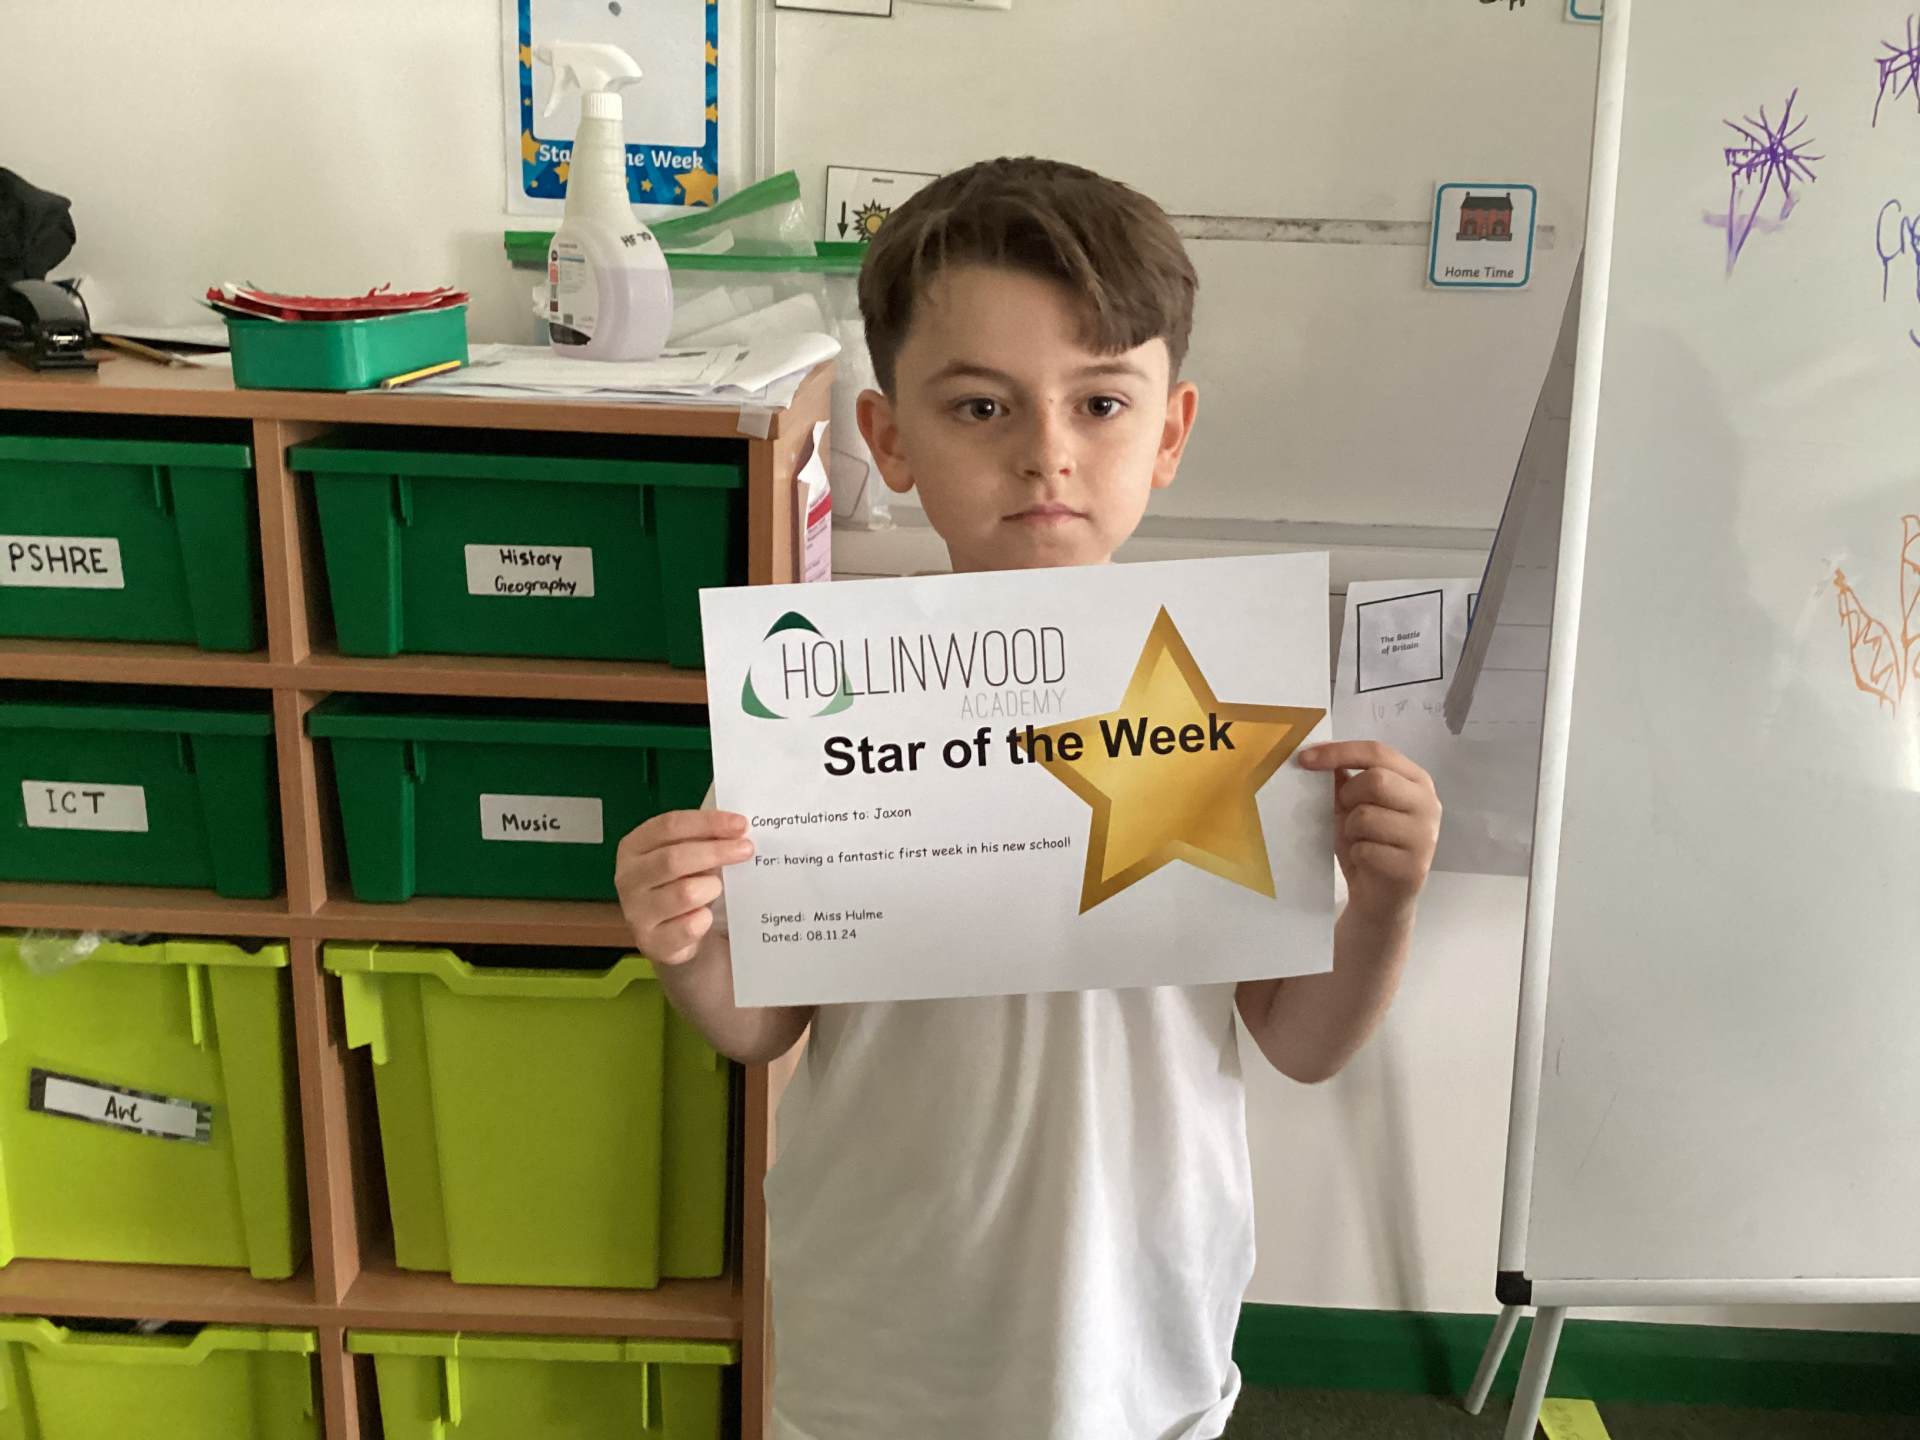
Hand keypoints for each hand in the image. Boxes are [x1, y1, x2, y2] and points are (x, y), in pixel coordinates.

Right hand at [614, 810, 755, 963]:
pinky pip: (690, 927)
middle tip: (746, 850)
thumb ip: (703, 839)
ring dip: (710, 888)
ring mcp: (636, 912)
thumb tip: (737, 829)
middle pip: (674, 858)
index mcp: (634, 847)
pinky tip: (707, 916)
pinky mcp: (652, 942)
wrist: (670, 934)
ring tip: (717, 889)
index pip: (669, 826)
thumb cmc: (681, 883)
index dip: (707, 823)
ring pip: (685, 893)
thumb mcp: (685, 855)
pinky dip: (705, 919)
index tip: (740, 824)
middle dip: (716, 852)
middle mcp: (629, 878)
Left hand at [1296, 742, 1440, 920]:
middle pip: (1376, 780)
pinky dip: (1356, 854)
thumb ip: (1344, 780)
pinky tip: (1367, 861)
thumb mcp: (1353, 806)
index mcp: (1415, 780)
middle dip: (1349, 796)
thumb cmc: (1368, 844)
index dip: (1339, 752)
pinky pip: (1366, 849)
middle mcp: (1428, 803)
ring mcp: (1425, 836)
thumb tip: (1318, 754)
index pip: (1377, 752)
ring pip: (1366, 816)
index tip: (1303, 759)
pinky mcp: (1413, 867)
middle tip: (1346, 812)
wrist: (1380, 897)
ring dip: (1350, 829)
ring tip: (1360, 840)